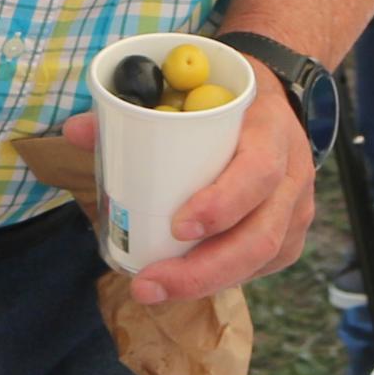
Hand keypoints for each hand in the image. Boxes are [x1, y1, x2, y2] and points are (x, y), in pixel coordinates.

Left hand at [65, 73, 317, 310]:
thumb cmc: (227, 95)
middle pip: (261, 235)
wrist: (276, 96)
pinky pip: (261, 267)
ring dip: (206, 283)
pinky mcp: (290, 235)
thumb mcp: (194, 86)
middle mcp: (293, 174)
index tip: (177, 226)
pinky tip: (183, 282)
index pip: (258, 171)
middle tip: (149, 283)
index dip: (222, 203)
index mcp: (271, 130)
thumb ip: (135, 108)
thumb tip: (77, 130)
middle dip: (204, 270)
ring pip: (262, 259)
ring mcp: (296, 208)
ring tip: (153, 289)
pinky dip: (220, 278)